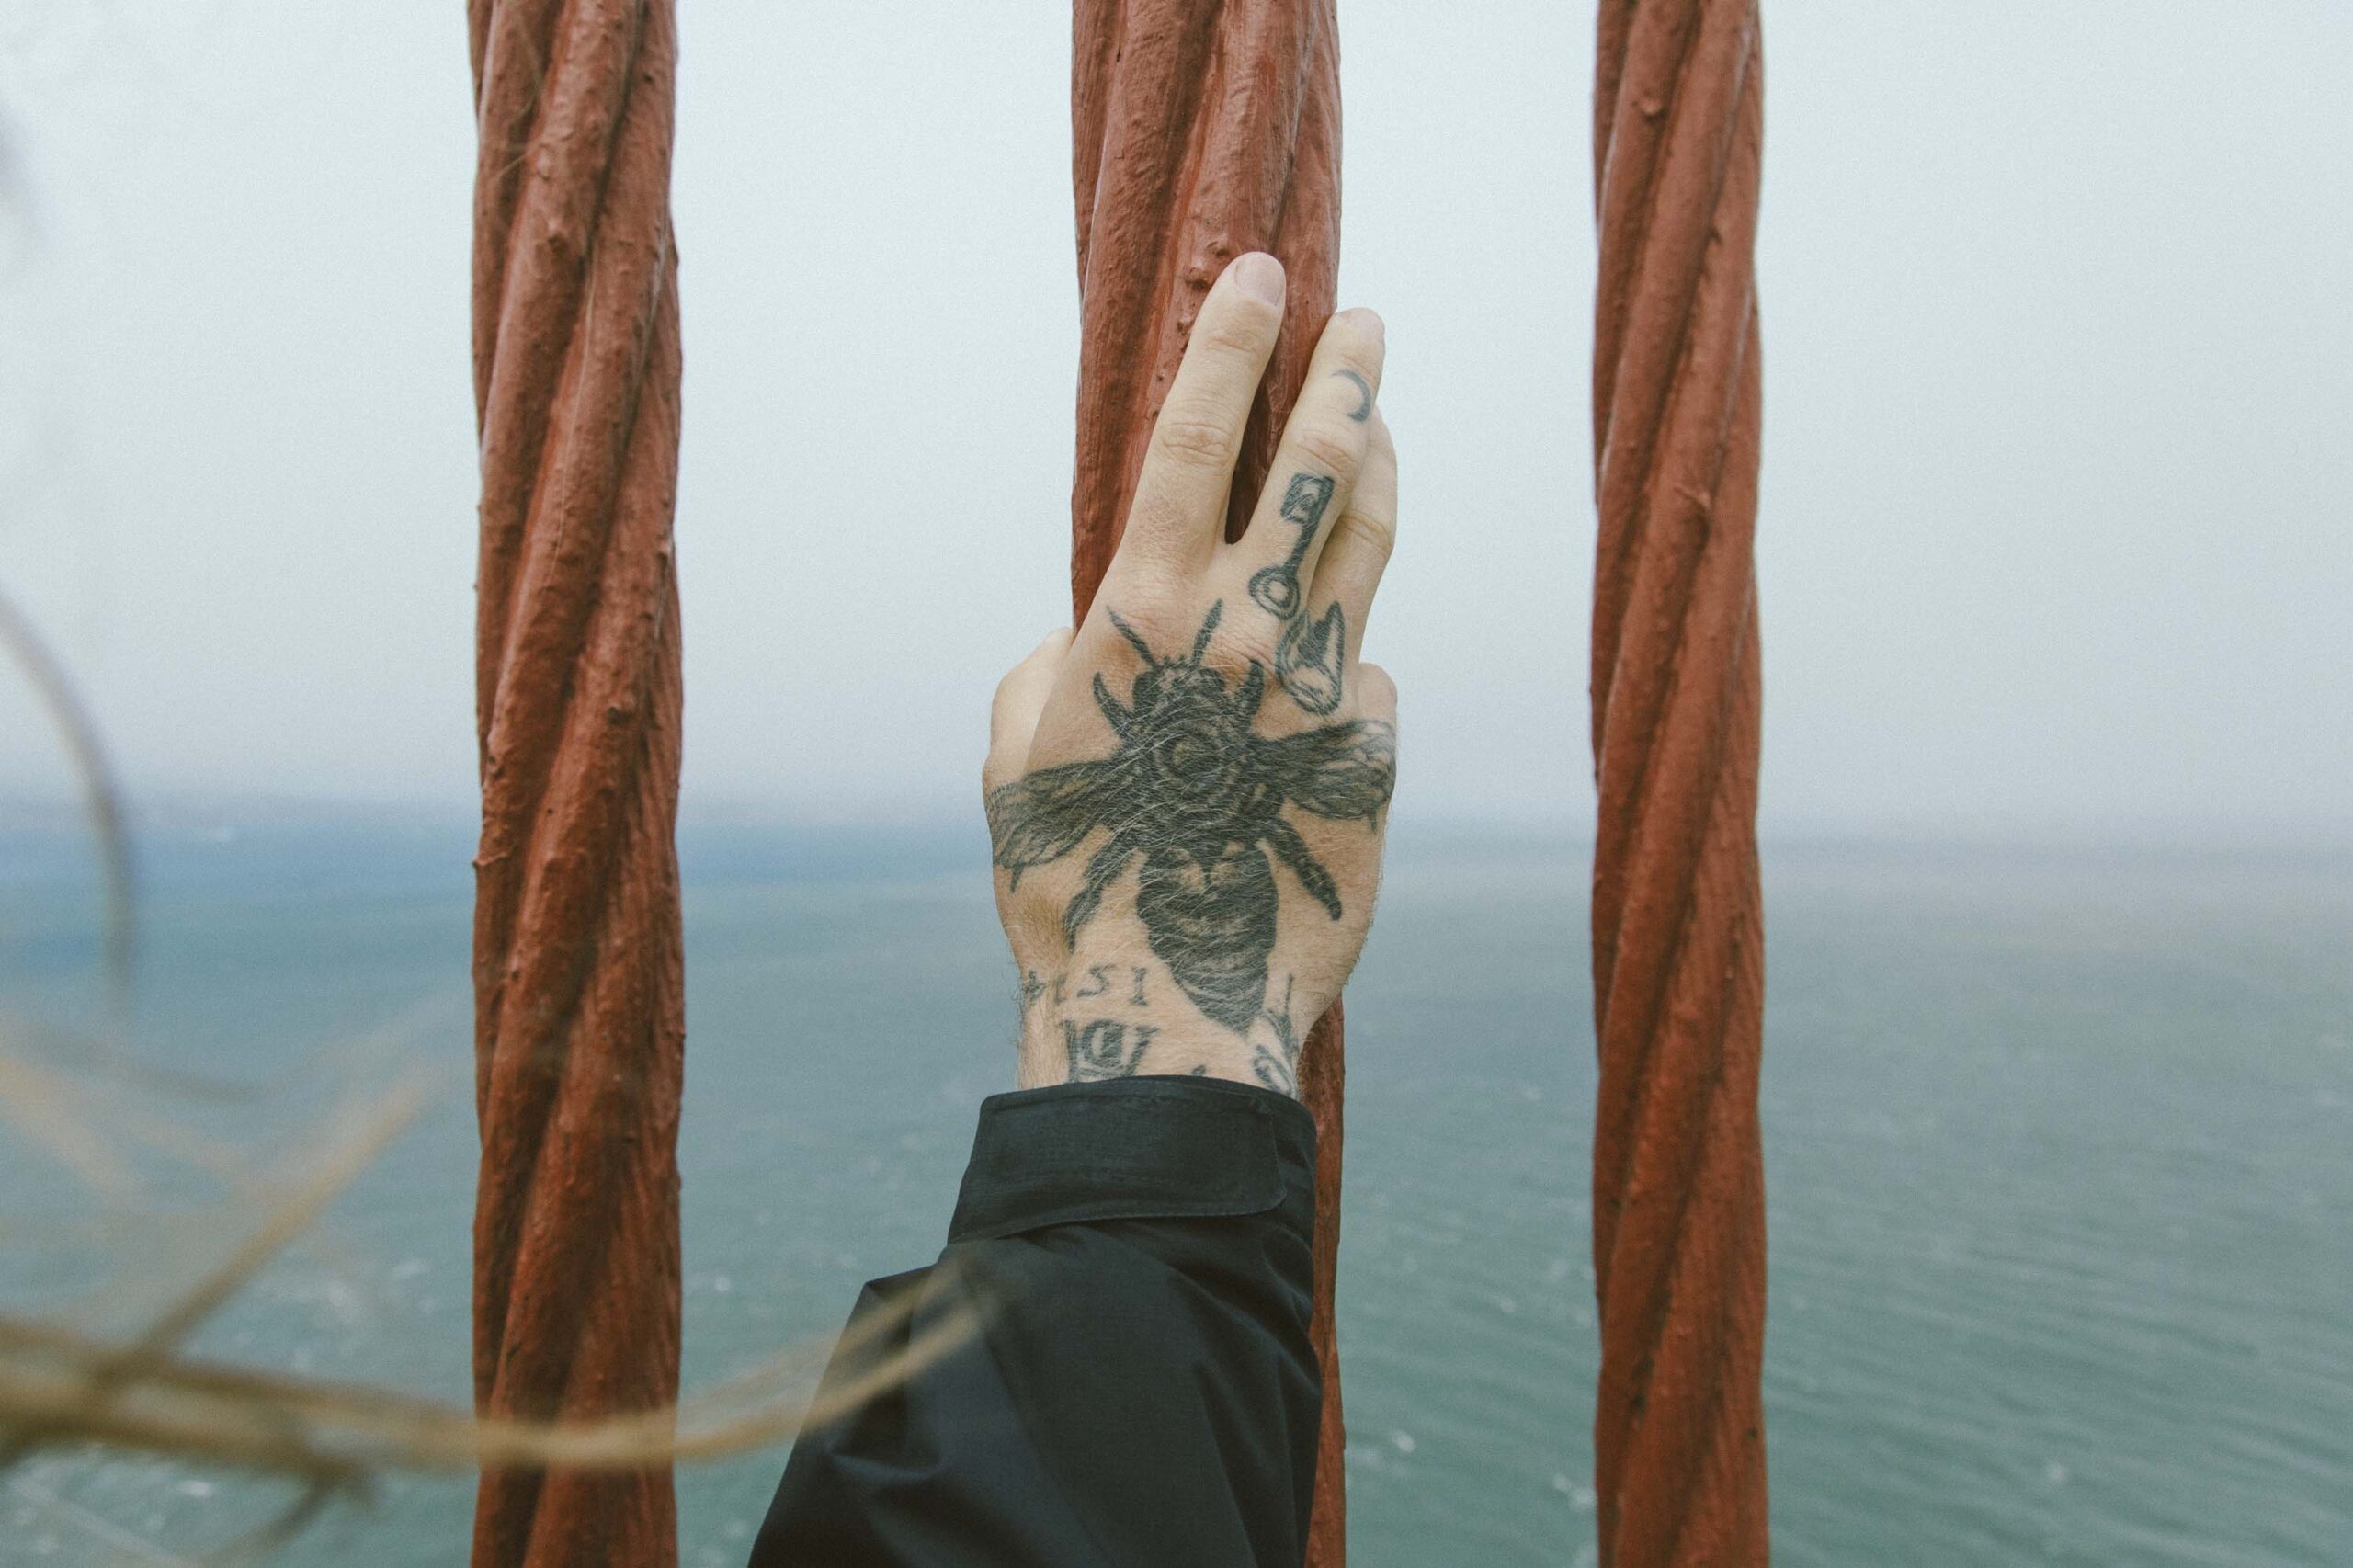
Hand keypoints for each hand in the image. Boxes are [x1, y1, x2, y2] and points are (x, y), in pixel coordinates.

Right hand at [983, 252, 1397, 1094]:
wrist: (1172, 999)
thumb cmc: (1069, 877)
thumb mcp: (1015, 748)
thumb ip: (1054, 657)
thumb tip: (1090, 630)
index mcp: (1142, 609)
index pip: (1195, 438)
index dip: (1230, 343)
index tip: (1264, 270)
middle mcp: (1245, 627)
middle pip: (1318, 465)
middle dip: (1346, 375)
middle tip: (1367, 322)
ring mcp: (1323, 685)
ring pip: (1371, 545)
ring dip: (1379, 471)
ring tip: (1384, 427)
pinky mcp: (1374, 751)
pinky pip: (1366, 678)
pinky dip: (1343, 664)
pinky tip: (1319, 693)